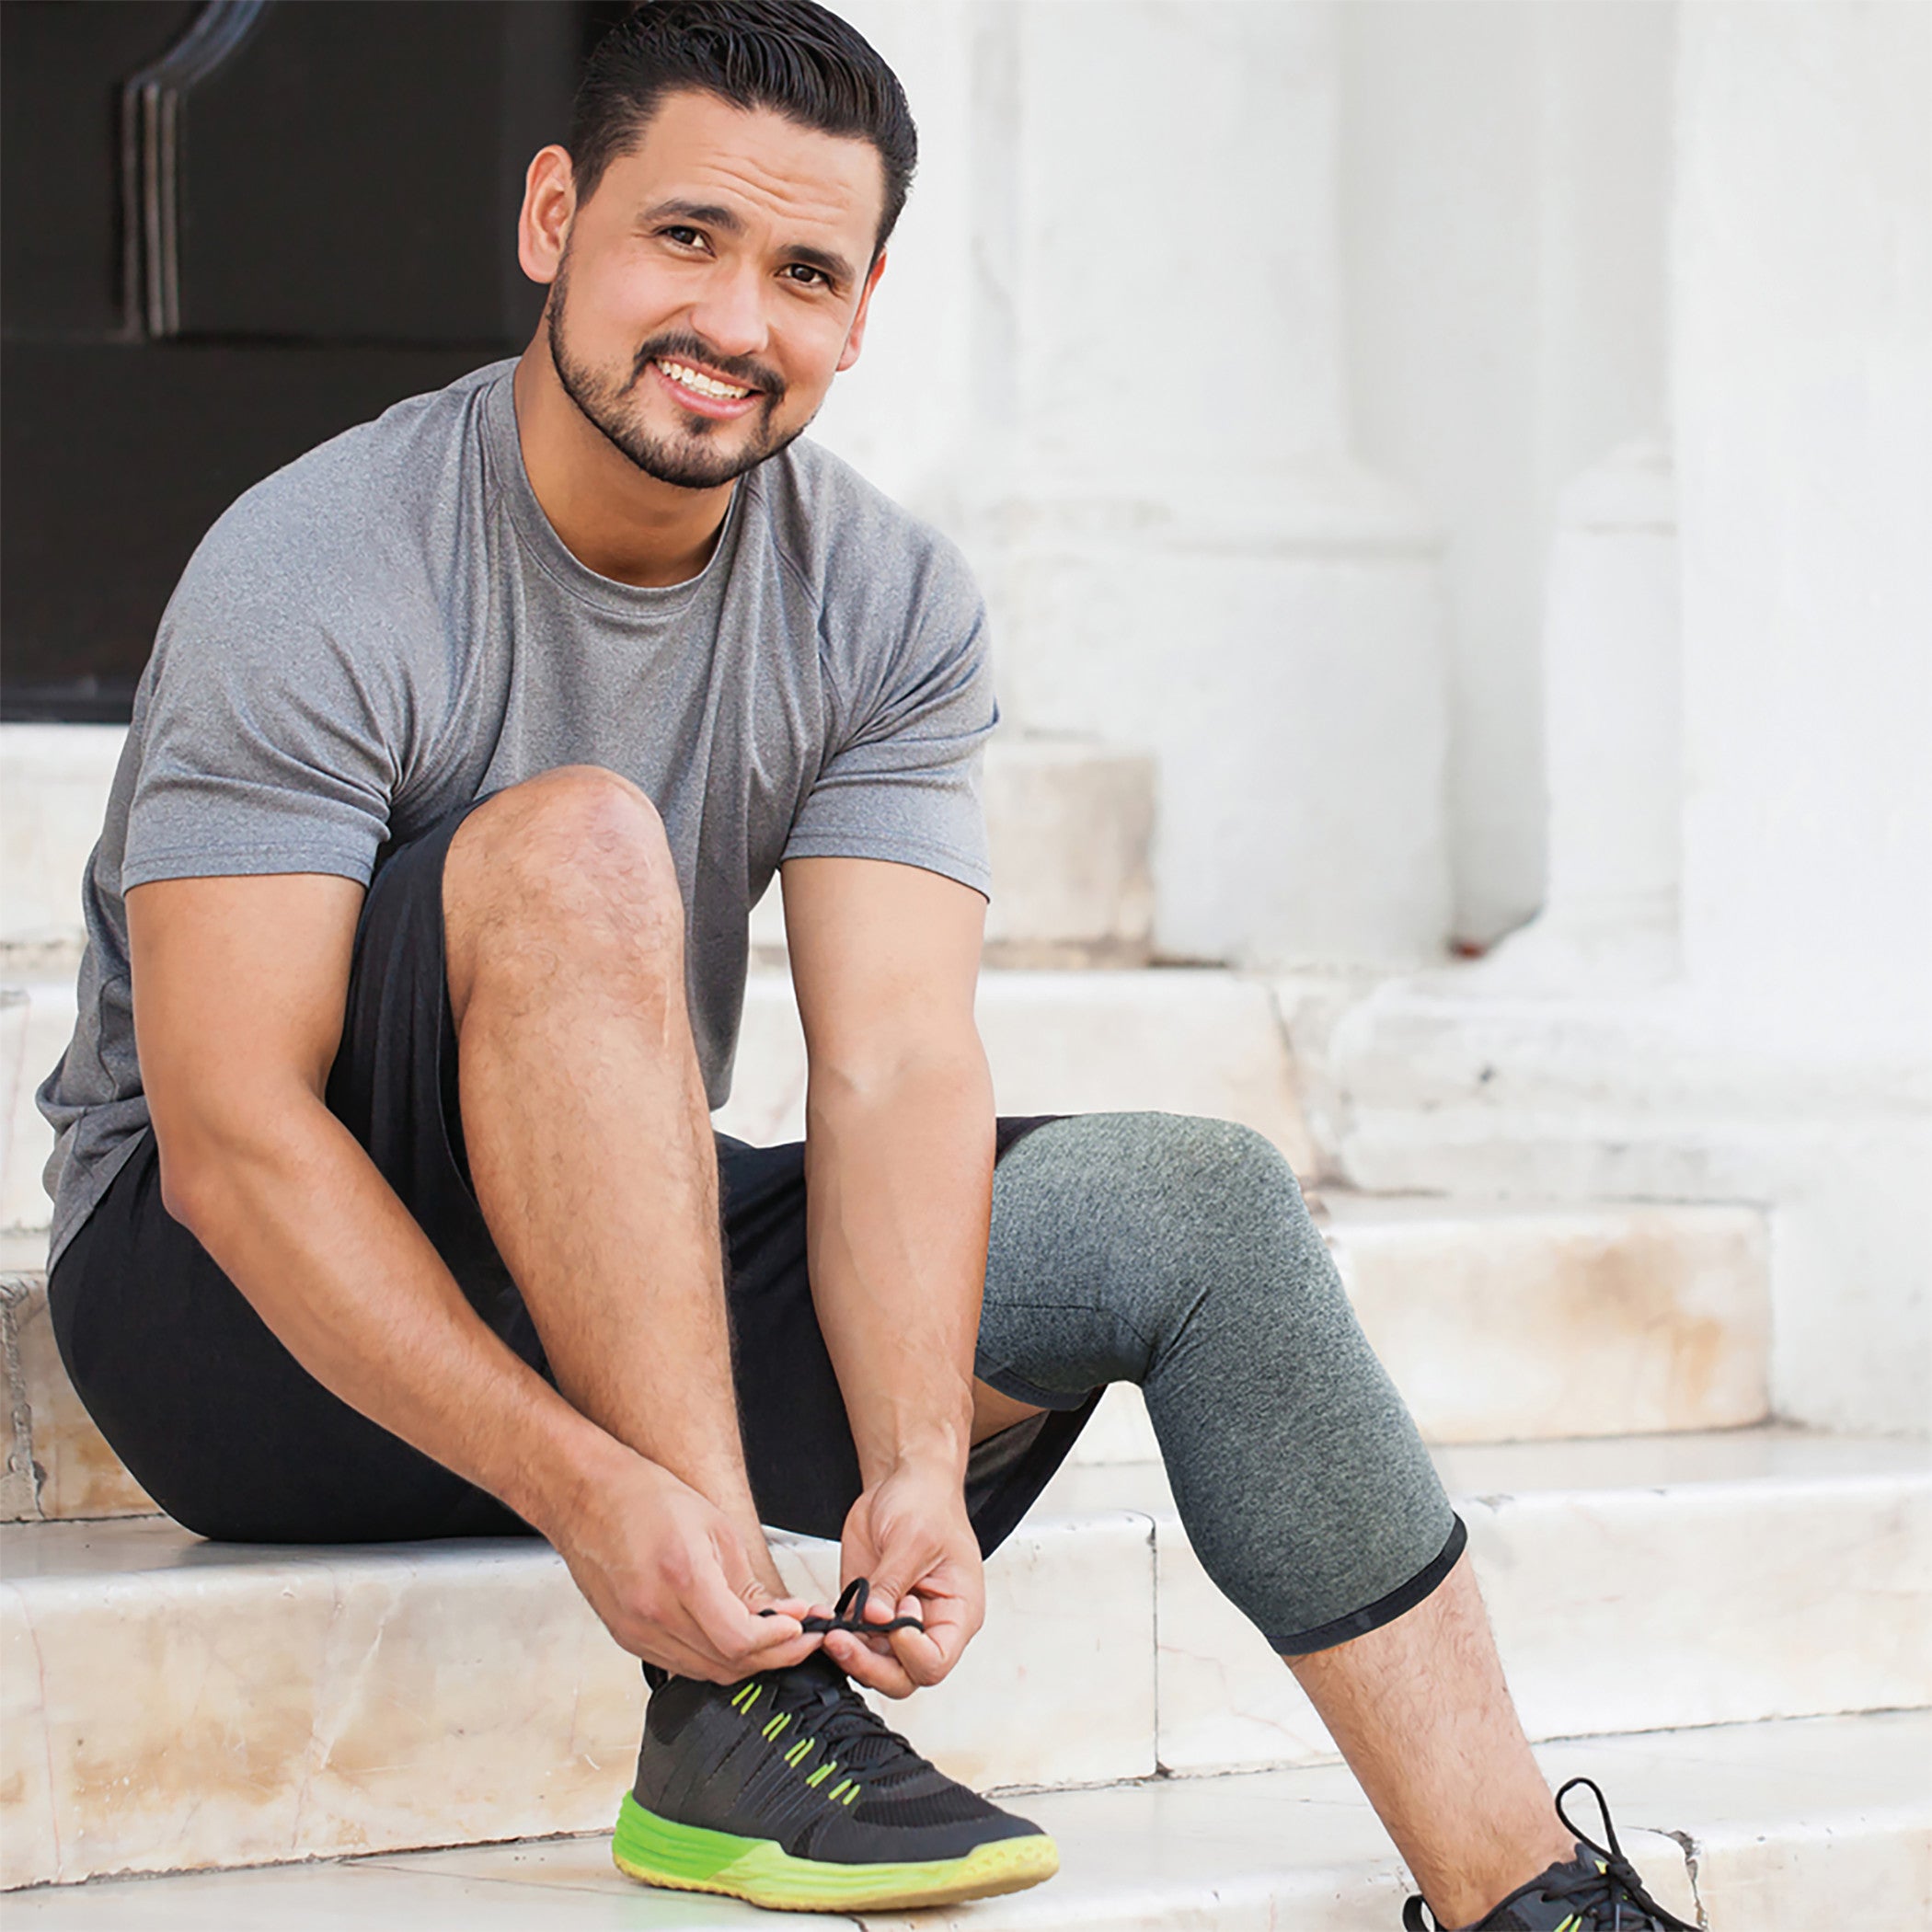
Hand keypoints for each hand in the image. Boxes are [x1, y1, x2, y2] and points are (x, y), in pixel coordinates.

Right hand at [545, 1441, 822, 1682]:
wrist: (586, 1496)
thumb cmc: (647, 1497)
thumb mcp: (714, 1527)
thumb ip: (747, 1582)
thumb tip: (780, 1615)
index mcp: (682, 1576)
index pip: (739, 1639)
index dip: (778, 1643)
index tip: (802, 1628)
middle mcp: (654, 1613)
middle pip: (726, 1663)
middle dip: (773, 1656)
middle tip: (801, 1638)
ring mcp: (636, 1631)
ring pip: (705, 1671)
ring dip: (746, 1662)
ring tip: (775, 1638)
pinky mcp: (627, 1637)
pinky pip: (680, 1664)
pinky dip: (713, 1658)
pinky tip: (733, 1640)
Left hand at [828, 1461, 983, 1697]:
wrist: (903, 1481)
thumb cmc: (927, 1503)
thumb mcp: (913, 1537)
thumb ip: (893, 1581)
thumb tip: (875, 1618)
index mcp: (957, 1613)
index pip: (935, 1662)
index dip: (910, 1654)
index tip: (892, 1621)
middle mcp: (928, 1625)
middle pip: (902, 1676)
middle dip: (870, 1666)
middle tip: (842, 1641)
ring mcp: (894, 1622)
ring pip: (872, 1665)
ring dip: (847, 1654)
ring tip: (828, 1630)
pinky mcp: (868, 1611)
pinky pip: (851, 1640)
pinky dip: (833, 1636)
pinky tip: (819, 1618)